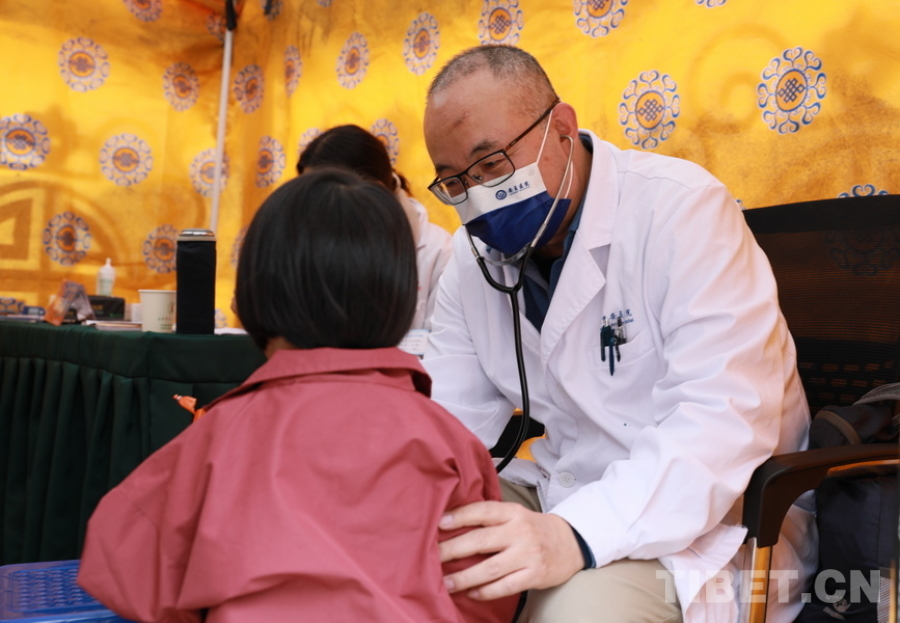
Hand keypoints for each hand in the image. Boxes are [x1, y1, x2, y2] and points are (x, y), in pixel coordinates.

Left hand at [438, 501, 583, 599]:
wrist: (570, 543)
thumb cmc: (534, 528)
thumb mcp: (516, 514)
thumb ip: (491, 518)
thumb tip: (453, 524)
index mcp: (513, 513)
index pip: (483, 511)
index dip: (460, 516)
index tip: (440, 523)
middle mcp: (520, 532)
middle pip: (481, 540)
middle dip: (453, 549)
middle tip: (433, 556)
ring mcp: (528, 555)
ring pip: (490, 568)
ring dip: (465, 577)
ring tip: (446, 582)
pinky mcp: (534, 575)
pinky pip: (505, 587)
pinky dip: (486, 591)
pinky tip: (471, 593)